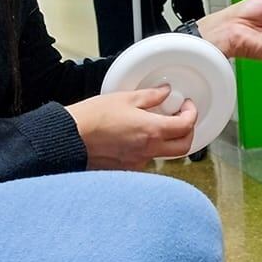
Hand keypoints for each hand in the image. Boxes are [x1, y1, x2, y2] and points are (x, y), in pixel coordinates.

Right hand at [66, 86, 197, 168]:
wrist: (70, 137)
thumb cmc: (93, 117)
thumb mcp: (125, 98)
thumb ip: (150, 96)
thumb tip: (165, 92)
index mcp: (152, 131)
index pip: (186, 126)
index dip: (191, 114)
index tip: (187, 106)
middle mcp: (148, 150)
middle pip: (184, 147)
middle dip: (188, 132)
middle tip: (181, 118)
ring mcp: (138, 162)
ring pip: (165, 154)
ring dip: (168, 140)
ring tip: (156, 125)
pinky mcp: (127, 168)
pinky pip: (147, 159)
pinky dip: (149, 148)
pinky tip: (138, 137)